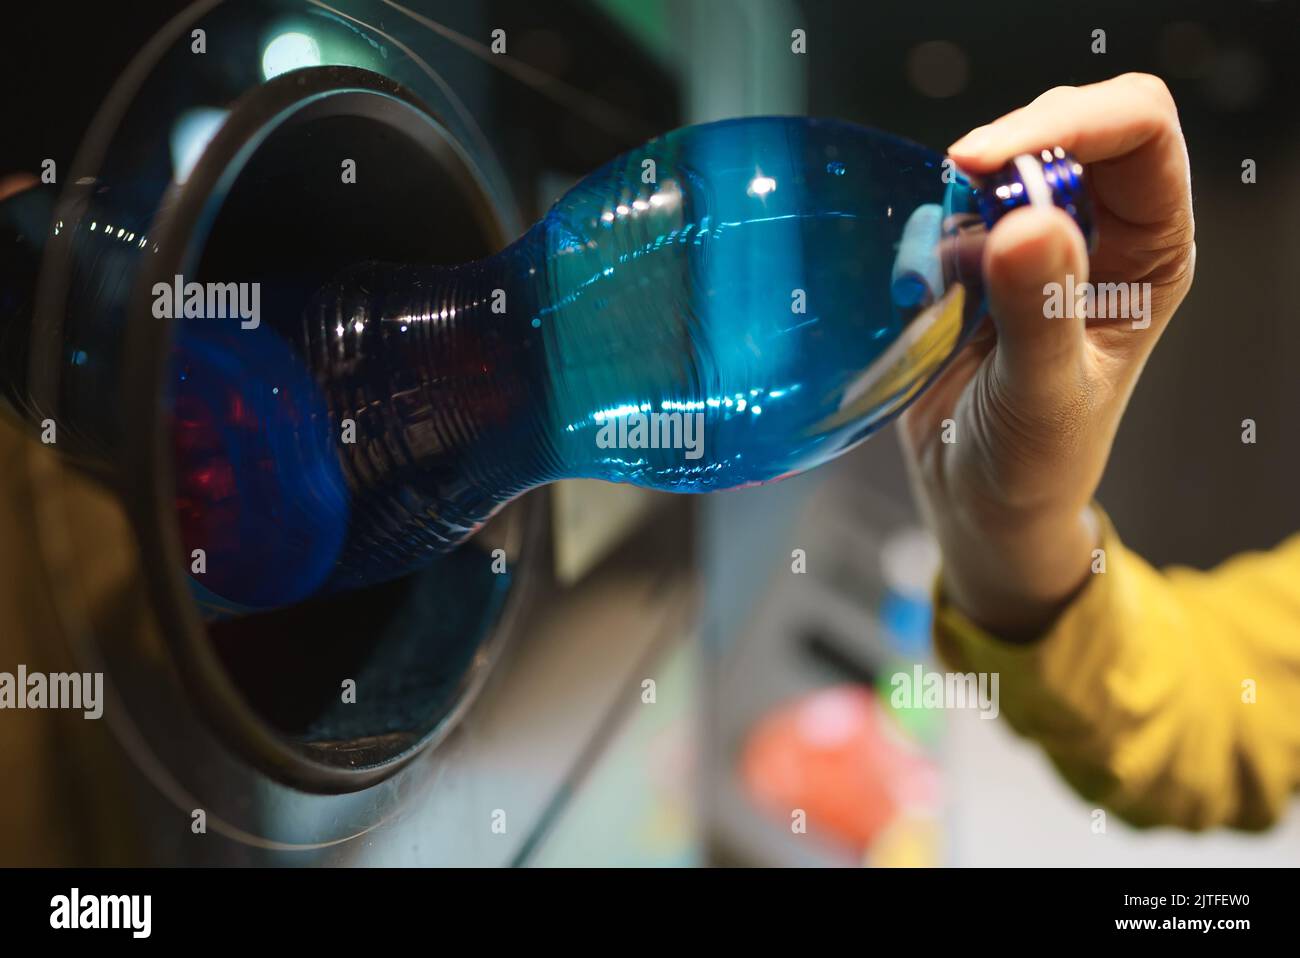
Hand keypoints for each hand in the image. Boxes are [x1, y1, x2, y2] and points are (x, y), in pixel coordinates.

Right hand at [899, 73, 1195, 638]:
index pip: (1139, 136)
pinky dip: (924, 231)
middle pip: (1072, 126)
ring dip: (960, 197)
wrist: (974, 496)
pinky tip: (921, 291)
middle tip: (957, 181)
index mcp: (1150, 254)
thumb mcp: (1042, 398)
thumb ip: (1039, 312)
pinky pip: (948, 205)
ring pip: (1004, 159)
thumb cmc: (1031, 462)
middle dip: (1012, 144)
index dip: (1073, 123)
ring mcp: (1037, 242)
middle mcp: (1101, 234)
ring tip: (941, 278)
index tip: (987, 162)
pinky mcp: (977, 258)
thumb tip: (1026, 222)